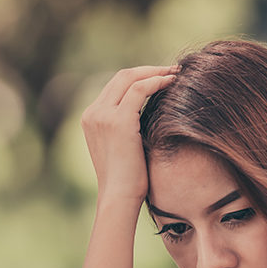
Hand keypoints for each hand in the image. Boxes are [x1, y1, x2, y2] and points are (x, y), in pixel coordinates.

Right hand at [80, 65, 177, 202]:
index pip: (115, 86)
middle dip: (148, 70)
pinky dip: (157, 81)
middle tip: (172, 70)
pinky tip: (173, 82)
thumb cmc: (127, 180)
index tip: (160, 77)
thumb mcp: (122, 147)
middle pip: (121, 76)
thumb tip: (150, 114)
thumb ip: (127, 127)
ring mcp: (103, 115)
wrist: (119, 197)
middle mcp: (92, 113)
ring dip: (155, 72)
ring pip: (130, 78)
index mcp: (90, 118)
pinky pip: (140, 89)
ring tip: (176, 73)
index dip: (139, 77)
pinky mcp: (118, 120)